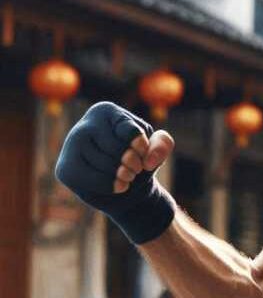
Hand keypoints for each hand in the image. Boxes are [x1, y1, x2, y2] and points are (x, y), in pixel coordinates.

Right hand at [55, 101, 176, 243]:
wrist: (122, 182)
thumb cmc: (137, 158)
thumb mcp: (156, 147)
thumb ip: (162, 144)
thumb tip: (148, 161)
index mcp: (105, 111)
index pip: (129, 130)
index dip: (142, 147)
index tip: (142, 152)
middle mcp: (84, 124)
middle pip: (118, 149)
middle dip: (134, 164)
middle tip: (136, 169)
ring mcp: (71, 146)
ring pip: (106, 165)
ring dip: (125, 176)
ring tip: (127, 176)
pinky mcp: (65, 168)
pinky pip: (93, 180)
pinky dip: (111, 186)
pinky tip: (118, 185)